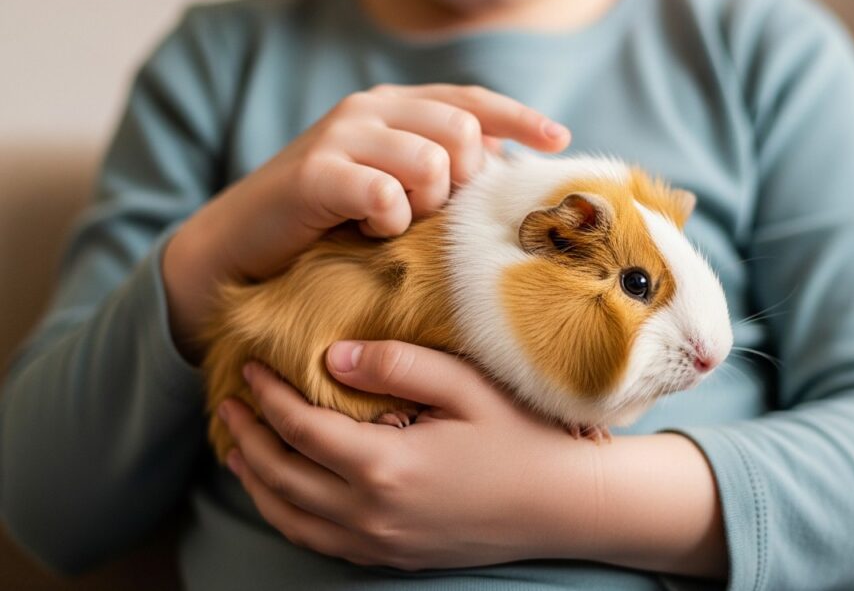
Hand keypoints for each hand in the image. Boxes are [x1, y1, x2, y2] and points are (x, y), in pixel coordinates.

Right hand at [162, 84, 570, 361]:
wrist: (239, 245)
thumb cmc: (327, 223)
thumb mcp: (392, 189)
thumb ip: (440, 173)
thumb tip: (509, 176)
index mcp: (394, 108)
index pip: (471, 101)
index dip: (519, 118)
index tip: (559, 140)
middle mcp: (369, 109)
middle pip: (462, 130)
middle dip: (465, 179)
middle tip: (437, 212)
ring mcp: (340, 135)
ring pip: (431, 160)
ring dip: (427, 205)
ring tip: (400, 224)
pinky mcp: (315, 172)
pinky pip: (386, 194)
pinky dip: (390, 222)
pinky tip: (372, 233)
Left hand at [217, 340, 601, 570]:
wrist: (565, 506)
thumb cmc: (523, 438)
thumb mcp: (467, 386)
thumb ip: (397, 366)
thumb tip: (333, 357)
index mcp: (385, 466)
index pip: (301, 429)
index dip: (269, 397)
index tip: (250, 367)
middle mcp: (371, 514)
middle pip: (283, 477)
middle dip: (248, 437)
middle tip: (228, 403)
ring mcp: (380, 543)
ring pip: (291, 519)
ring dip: (257, 481)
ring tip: (238, 449)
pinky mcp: (393, 557)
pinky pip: (319, 542)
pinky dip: (287, 516)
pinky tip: (286, 494)